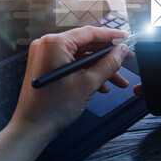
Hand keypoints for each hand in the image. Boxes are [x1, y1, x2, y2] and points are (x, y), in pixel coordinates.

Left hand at [0, 26, 133, 160]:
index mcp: (54, 43)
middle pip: (86, 45)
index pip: (89, 33)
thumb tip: (121, 51)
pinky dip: (86, 73)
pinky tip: (102, 86)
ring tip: (118, 81)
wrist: (33, 127)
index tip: (127, 38)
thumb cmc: (53, 107)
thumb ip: (108, 64)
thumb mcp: (88, 83)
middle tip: (127, 59)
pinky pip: (71, 65)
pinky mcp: (46, 68)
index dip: (111, 36)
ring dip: (100, 68)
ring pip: (80, 57)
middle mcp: (47, 46)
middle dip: (108, 56)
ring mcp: (45, 57)